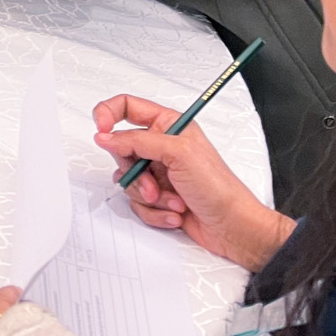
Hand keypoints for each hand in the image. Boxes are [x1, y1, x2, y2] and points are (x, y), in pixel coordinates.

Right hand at [92, 95, 295, 270]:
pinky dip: (154, 211)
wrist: (234, 228)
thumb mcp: (178, 154)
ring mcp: (159, 173)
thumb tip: (106, 137)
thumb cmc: (219, 188)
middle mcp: (162, 147)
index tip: (101, 132)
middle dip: (136, 173)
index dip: (108, 115)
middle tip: (153, 183)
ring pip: (127, 180)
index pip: (126, 107)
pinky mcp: (158, 196)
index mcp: (168, 126)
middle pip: (122, 150)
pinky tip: (174, 213)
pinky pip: (137, 202)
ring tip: (172, 201)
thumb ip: (136, 141)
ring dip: (148, 195)